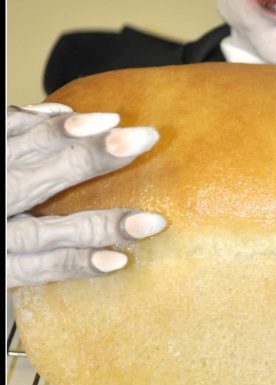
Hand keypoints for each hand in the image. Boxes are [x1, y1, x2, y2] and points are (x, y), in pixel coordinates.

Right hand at [7, 102, 166, 288]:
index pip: (15, 137)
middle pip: (34, 178)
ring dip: (99, 225)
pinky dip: (76, 265)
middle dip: (90, 159)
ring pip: (43, 231)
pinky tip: (115, 261)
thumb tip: (61, 114)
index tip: (109, 120)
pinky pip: (37, 270)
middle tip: (143, 140)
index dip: (59, 129)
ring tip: (150, 221)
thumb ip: (15, 134)